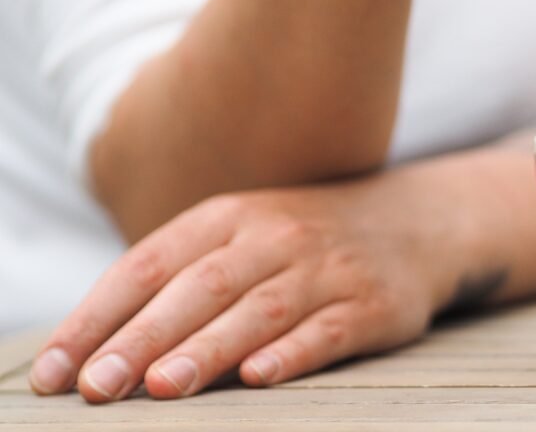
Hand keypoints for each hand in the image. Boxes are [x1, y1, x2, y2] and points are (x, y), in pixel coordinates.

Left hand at [29, 173, 464, 401]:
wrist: (412, 221)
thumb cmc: (303, 240)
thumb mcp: (242, 233)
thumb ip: (179, 276)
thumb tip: (96, 346)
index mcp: (230, 216)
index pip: (150, 263)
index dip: (98, 316)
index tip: (57, 370)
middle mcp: (276, 236)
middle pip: (202, 287)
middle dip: (145, 337)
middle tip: (100, 386)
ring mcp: (327, 268)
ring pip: (261, 310)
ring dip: (210, 348)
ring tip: (165, 386)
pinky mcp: (373, 303)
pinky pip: (330, 329)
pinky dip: (295, 352)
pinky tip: (261, 375)